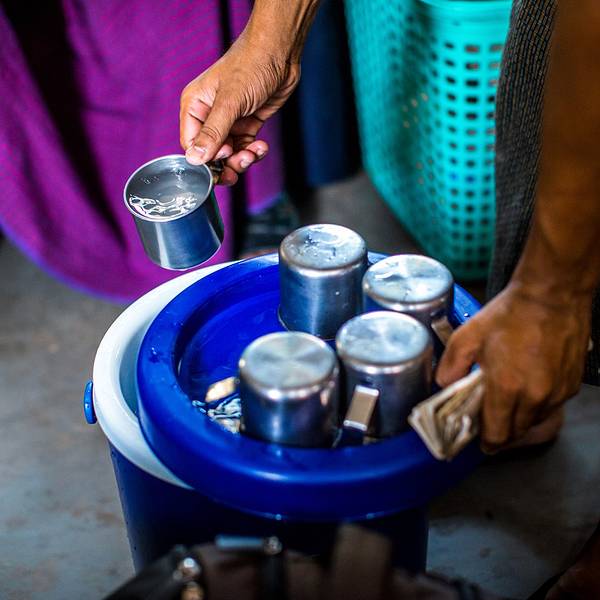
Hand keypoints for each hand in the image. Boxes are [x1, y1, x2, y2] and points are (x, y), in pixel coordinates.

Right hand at [180, 36, 299, 185]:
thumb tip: (195, 158)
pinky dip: (254, 152)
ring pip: (230, 153)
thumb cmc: (250, 66)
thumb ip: (213, 132)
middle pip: (211, 153)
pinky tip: (262, 146)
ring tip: (253, 153)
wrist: (280, 52)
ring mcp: (229, 120)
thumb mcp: (230, 102)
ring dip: (242, 159)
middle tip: (237, 170)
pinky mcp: (247, 123)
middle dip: (225, 164)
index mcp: (195, 106)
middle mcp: (209, 115)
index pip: (191, 144)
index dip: (206, 158)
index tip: (222, 161)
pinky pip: (245, 147)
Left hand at [436, 281, 590, 450]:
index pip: (497, 434)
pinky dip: (538, 404)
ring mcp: (557, 392)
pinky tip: (526, 386)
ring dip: (520, 418)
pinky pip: (552, 406)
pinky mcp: (571, 385)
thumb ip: (451, 365)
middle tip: (490, 421)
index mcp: (506, 387)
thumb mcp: (468, 335)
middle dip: (502, 431)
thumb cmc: (511, 313)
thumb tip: (442, 385)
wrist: (552, 296)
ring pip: (535, 421)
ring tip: (507, 400)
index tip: (482, 442)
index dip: (487, 442)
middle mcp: (534, 395)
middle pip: (516, 432)